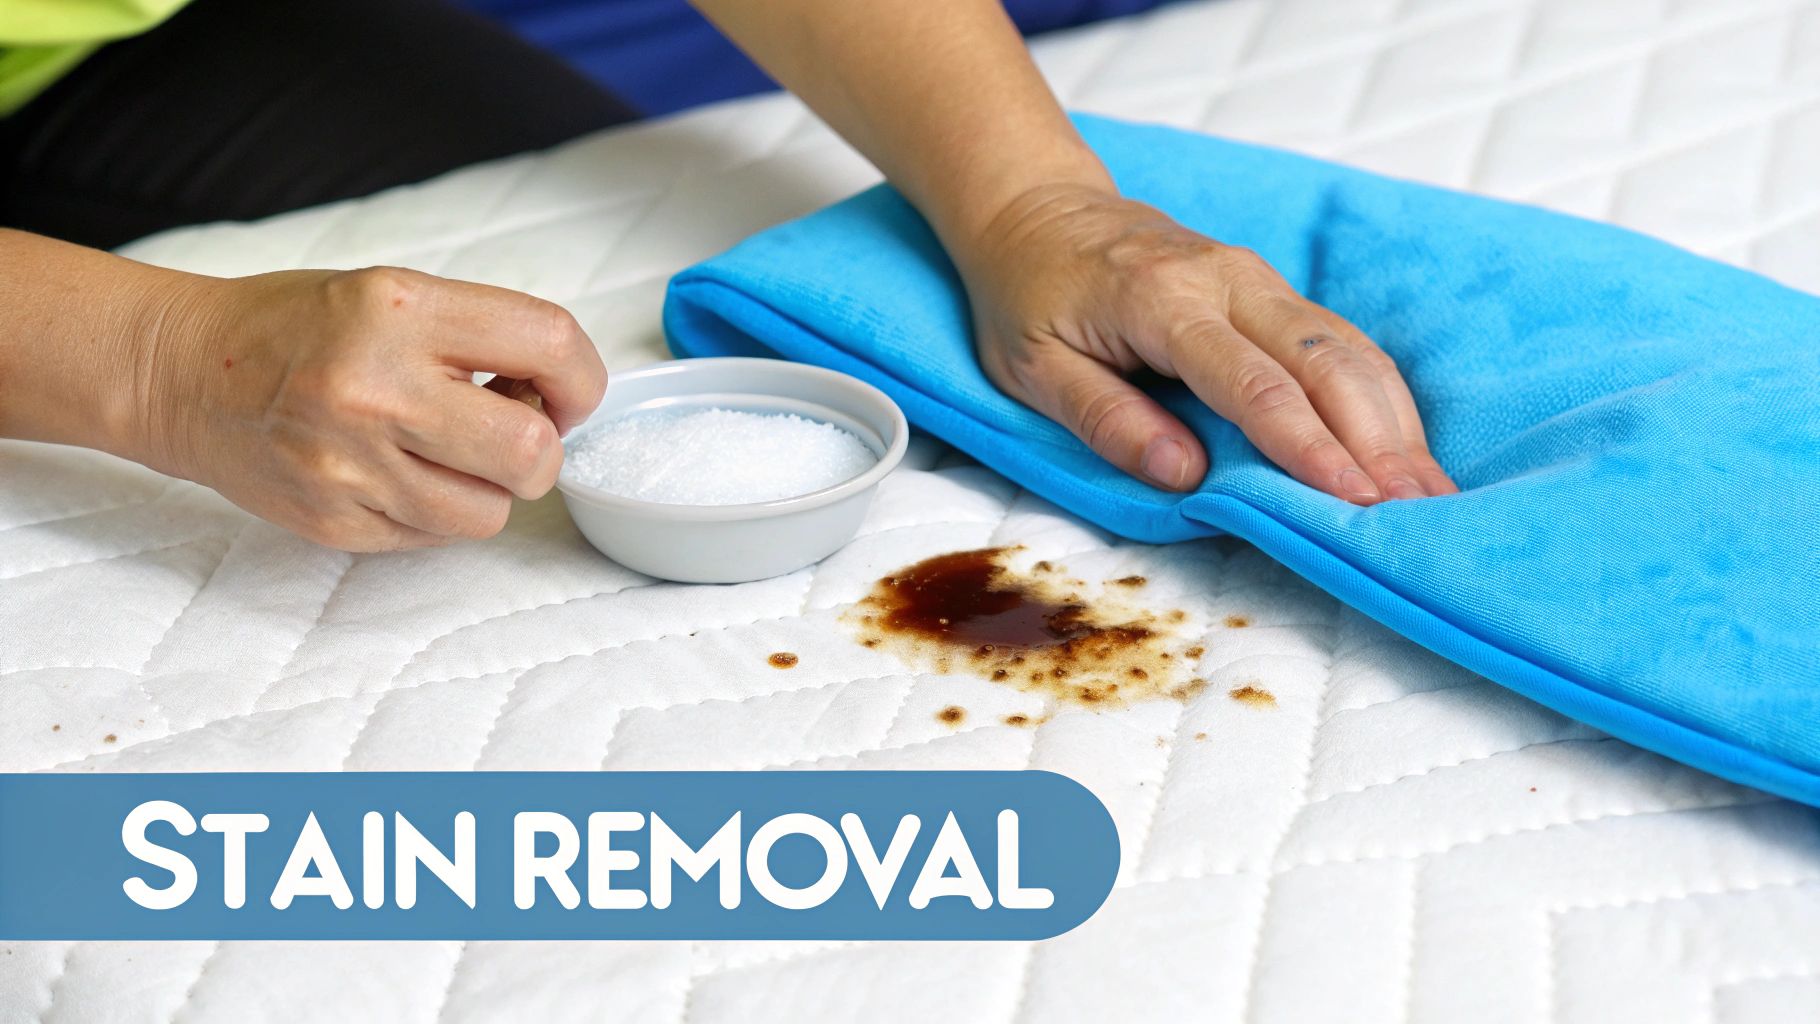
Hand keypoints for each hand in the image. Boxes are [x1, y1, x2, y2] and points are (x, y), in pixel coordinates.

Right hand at [130, 267, 606, 550]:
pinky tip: (402, 472)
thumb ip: (483, 335)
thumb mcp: (394, 294)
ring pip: (490, 512)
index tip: (564, 389)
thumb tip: (563, 393)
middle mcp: (376, 388)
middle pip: (531, 452)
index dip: (581, 377)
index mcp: (401, 310)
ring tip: (447, 452)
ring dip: (489, 488)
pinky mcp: (336, 522)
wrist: (184, 373)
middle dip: (542, 449)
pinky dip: (438, 512)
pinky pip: (436, 539)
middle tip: (512, 429)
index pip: (549, 343)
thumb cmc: (299, 327)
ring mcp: (352, 465)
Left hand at [964, 184, 1455, 502]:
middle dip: (1376, 438)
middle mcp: (1226, 280)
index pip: (1252, 382)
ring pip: (1346, 346)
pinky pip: (1338, 340)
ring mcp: (1256, 279)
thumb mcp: (1034, 368)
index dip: (1307, 445)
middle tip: (1417, 508)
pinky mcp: (1269, 290)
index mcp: (1162, 300)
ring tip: (1429, 490)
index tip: (1353, 499)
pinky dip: (1378, 395)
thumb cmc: (1026, 296)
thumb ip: (1107, 419)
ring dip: (1393, 419)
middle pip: (1324, 360)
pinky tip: (1403, 445)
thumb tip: (1184, 475)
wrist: (1035, 210)